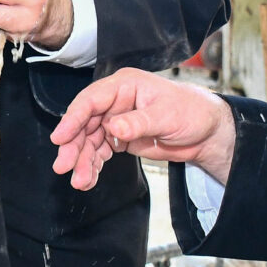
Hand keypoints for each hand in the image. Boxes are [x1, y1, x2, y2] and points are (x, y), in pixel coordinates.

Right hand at [49, 68, 236, 191]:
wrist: (207, 133)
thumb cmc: (192, 112)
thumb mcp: (166, 116)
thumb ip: (138, 122)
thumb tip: (113, 127)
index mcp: (125, 85)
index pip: (91, 100)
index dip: (73, 119)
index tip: (60, 138)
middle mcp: (116, 101)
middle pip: (85, 123)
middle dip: (74, 146)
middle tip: (64, 166)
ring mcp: (116, 120)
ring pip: (90, 141)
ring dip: (83, 161)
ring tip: (80, 181)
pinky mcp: (121, 138)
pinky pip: (100, 152)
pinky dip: (93, 166)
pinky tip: (88, 180)